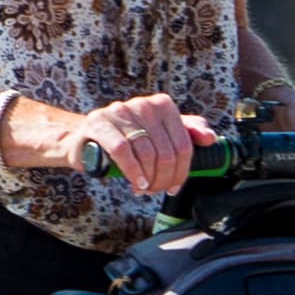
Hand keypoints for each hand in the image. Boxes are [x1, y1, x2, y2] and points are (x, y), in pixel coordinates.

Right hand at [32, 87, 203, 197]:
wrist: (84, 139)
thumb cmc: (126, 139)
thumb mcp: (158, 134)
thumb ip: (186, 132)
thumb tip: (210, 138)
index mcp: (162, 104)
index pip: (184, 144)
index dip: (182, 171)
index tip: (174, 186)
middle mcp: (143, 104)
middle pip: (166, 151)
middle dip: (164, 178)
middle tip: (156, 190)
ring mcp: (120, 111)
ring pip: (146, 152)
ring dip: (148, 178)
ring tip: (144, 188)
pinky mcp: (99, 123)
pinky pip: (122, 150)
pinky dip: (132, 171)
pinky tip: (136, 182)